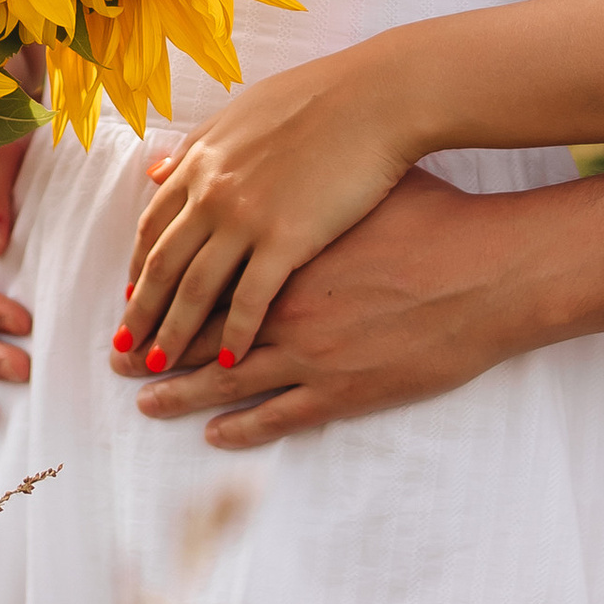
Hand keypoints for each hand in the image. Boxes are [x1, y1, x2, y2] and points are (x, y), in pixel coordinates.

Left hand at [117, 46, 422, 377]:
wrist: (377, 97)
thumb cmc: (320, 96)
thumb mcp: (244, 111)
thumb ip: (197, 145)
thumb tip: (156, 170)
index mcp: (202, 161)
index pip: (154, 226)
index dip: (139, 268)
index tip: (131, 298)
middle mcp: (213, 192)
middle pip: (164, 265)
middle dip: (141, 312)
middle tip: (124, 349)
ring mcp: (247, 218)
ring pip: (195, 289)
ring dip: (175, 333)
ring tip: (162, 366)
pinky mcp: (286, 239)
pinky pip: (250, 299)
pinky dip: (234, 334)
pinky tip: (227, 362)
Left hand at [134, 166, 538, 443]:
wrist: (488, 267)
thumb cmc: (430, 213)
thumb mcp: (357, 184)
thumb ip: (296, 179)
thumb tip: (272, 168)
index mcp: (278, 242)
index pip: (202, 265)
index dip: (163, 283)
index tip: (134, 295)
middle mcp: (282, 299)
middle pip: (199, 323)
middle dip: (154, 338)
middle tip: (116, 355)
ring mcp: (309, 348)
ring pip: (225, 376)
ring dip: (180, 391)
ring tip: (144, 400)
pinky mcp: (341, 387)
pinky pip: (278, 413)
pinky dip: (241, 427)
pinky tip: (215, 435)